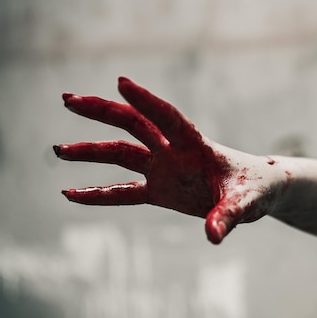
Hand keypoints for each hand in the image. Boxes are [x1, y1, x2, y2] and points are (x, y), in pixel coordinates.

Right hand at [55, 77, 287, 243]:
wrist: (258, 192)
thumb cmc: (257, 188)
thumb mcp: (248, 202)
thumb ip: (229, 216)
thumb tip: (211, 235)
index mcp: (197, 146)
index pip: (168, 118)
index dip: (146, 101)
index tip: (121, 82)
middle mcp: (175, 152)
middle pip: (133, 126)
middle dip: (102, 112)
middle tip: (68, 100)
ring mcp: (165, 170)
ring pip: (121, 155)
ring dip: (91, 151)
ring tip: (58, 150)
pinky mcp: (162, 191)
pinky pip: (124, 192)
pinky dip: (99, 194)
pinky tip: (71, 194)